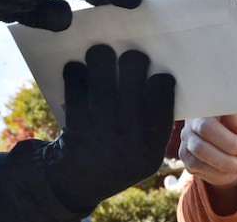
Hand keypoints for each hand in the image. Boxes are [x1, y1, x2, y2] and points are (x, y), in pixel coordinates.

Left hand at [44, 45, 174, 211]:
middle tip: (129, 56)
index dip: (160, 78)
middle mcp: (128, 142)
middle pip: (133, 77)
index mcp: (151, 148)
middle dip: (132, 59)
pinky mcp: (74, 128)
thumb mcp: (143, 151)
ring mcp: (100, 134)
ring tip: (100, 52)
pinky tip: (76, 68)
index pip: (162, 96)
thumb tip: (154, 68)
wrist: (76, 185)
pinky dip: (76, 72)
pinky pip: (76, 87)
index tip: (154, 72)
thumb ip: (152, 121)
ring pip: (102, 76)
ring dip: (101, 56)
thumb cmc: (116, 155)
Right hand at [179, 114, 236, 187]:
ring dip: (224, 164)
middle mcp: (192, 123)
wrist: (236, 155)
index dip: (227, 139)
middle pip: (202, 140)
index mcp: (208, 110)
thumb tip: (234, 112)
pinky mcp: (185, 156)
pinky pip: (197, 166)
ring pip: (200, 154)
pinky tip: (228, 170)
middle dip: (227, 153)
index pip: (208, 124)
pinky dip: (217, 172)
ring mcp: (186, 139)